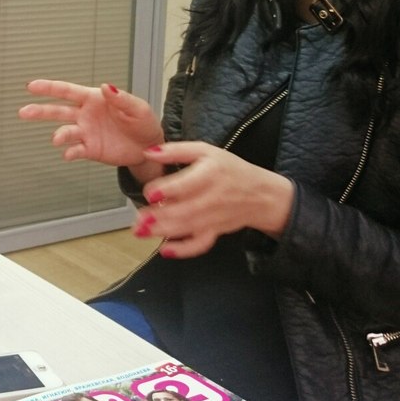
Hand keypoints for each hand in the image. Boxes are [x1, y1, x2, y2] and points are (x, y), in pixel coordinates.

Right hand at [18, 80, 163, 172]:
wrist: (149, 147)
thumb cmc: (142, 122)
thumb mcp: (137, 107)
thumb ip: (120, 99)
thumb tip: (106, 87)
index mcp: (93, 99)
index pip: (67, 91)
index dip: (49, 88)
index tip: (32, 86)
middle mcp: (85, 115)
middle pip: (57, 110)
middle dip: (40, 110)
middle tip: (24, 111)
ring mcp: (85, 132)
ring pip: (64, 131)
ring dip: (59, 135)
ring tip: (57, 139)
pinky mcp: (89, 149)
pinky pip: (75, 150)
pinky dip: (69, 152)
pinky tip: (67, 154)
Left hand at [134, 142, 293, 258]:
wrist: (261, 194)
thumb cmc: (230, 170)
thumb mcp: (206, 151)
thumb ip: (176, 150)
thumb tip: (149, 152)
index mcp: (210, 174)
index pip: (188, 184)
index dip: (167, 190)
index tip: (151, 193)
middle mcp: (212, 198)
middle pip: (183, 210)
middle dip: (158, 217)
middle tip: (138, 219)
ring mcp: (214, 218)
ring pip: (187, 228)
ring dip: (163, 232)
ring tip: (141, 231)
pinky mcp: (215, 232)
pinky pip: (200, 244)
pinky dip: (183, 250)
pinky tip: (165, 250)